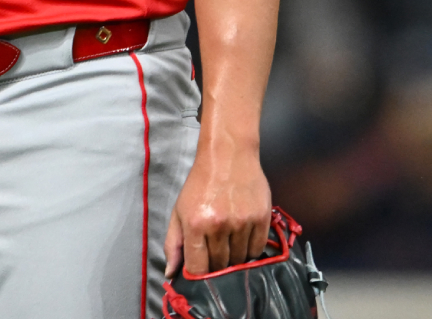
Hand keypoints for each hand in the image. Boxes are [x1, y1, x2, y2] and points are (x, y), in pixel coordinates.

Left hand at [164, 144, 270, 276]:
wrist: (228, 156)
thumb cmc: (200, 184)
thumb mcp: (179, 210)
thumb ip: (173, 243)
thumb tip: (170, 273)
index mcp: (196, 224)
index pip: (198, 268)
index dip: (198, 276)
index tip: (199, 275)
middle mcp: (219, 226)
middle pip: (220, 266)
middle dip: (216, 266)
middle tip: (215, 257)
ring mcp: (242, 223)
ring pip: (239, 260)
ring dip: (234, 259)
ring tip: (229, 245)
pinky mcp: (261, 218)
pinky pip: (257, 249)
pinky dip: (250, 250)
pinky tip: (243, 240)